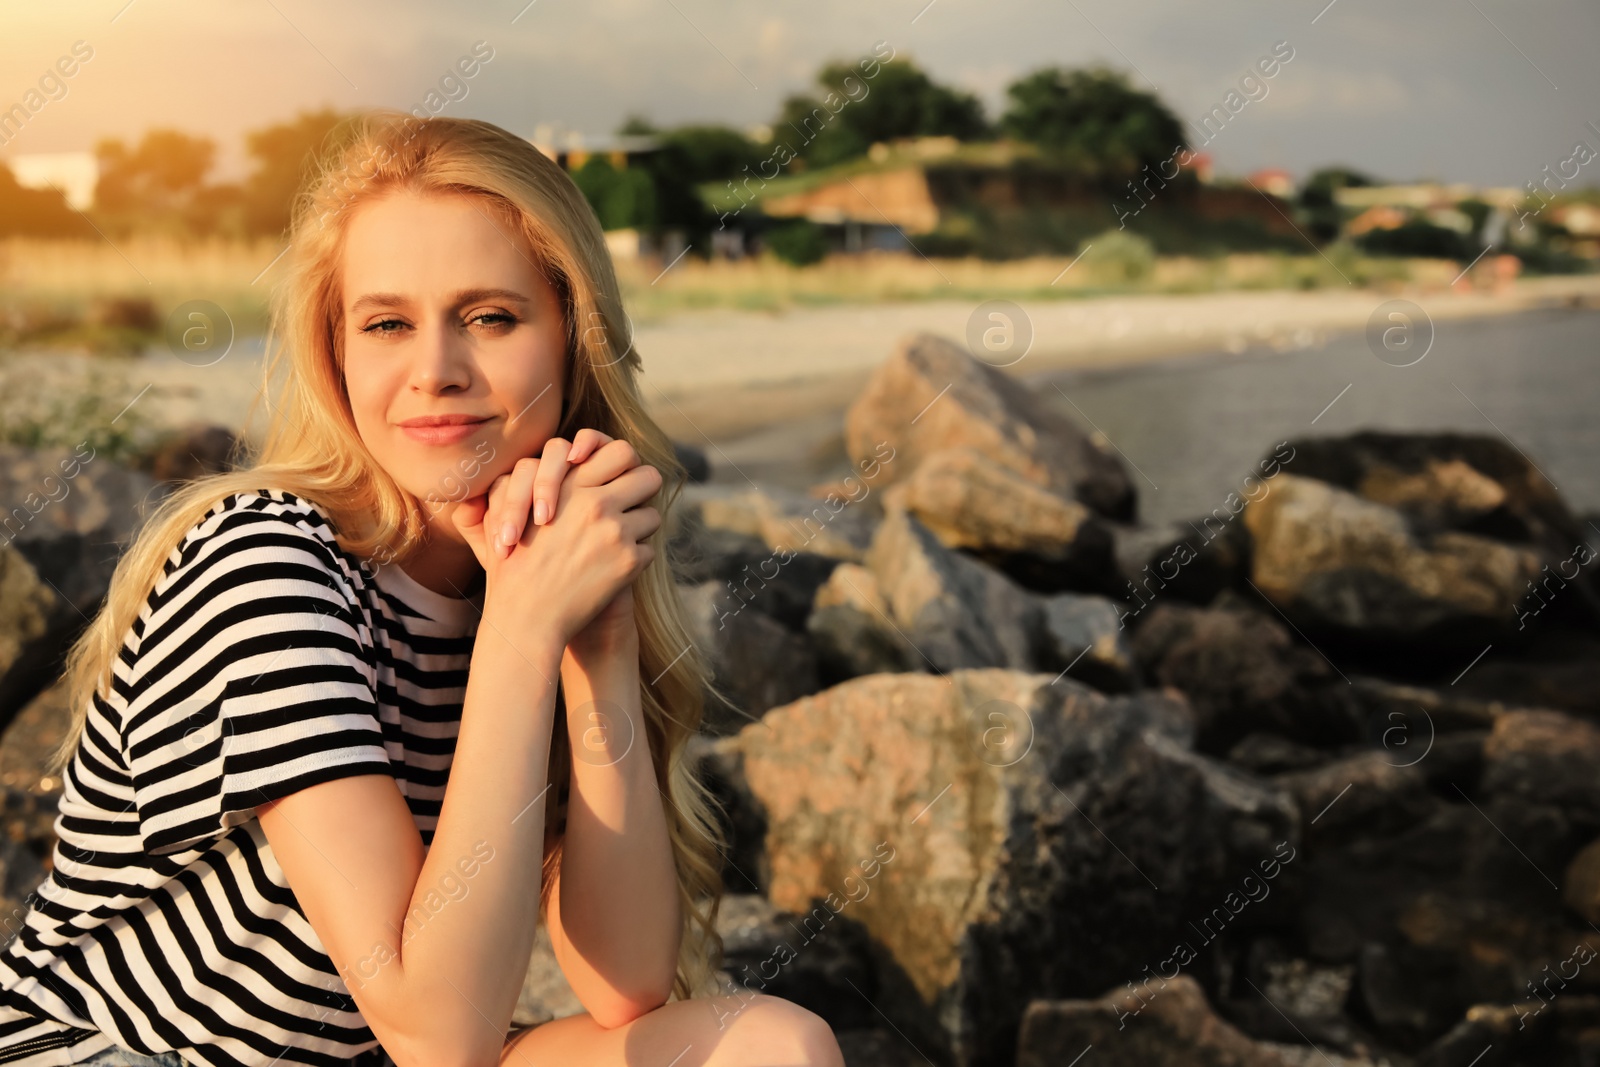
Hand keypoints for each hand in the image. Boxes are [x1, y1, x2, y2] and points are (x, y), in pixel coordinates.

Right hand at [452, 435, 660, 650]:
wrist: (526, 613)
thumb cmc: (514, 561)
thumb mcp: (518, 508)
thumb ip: (549, 483)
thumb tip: (574, 458)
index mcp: (572, 485)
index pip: (622, 452)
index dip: (623, 466)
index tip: (615, 480)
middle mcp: (598, 503)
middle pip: (650, 477)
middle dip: (643, 491)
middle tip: (630, 506)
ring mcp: (616, 532)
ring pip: (652, 516)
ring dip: (638, 529)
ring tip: (616, 543)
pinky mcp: (629, 562)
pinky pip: (648, 550)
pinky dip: (634, 561)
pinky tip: (610, 570)